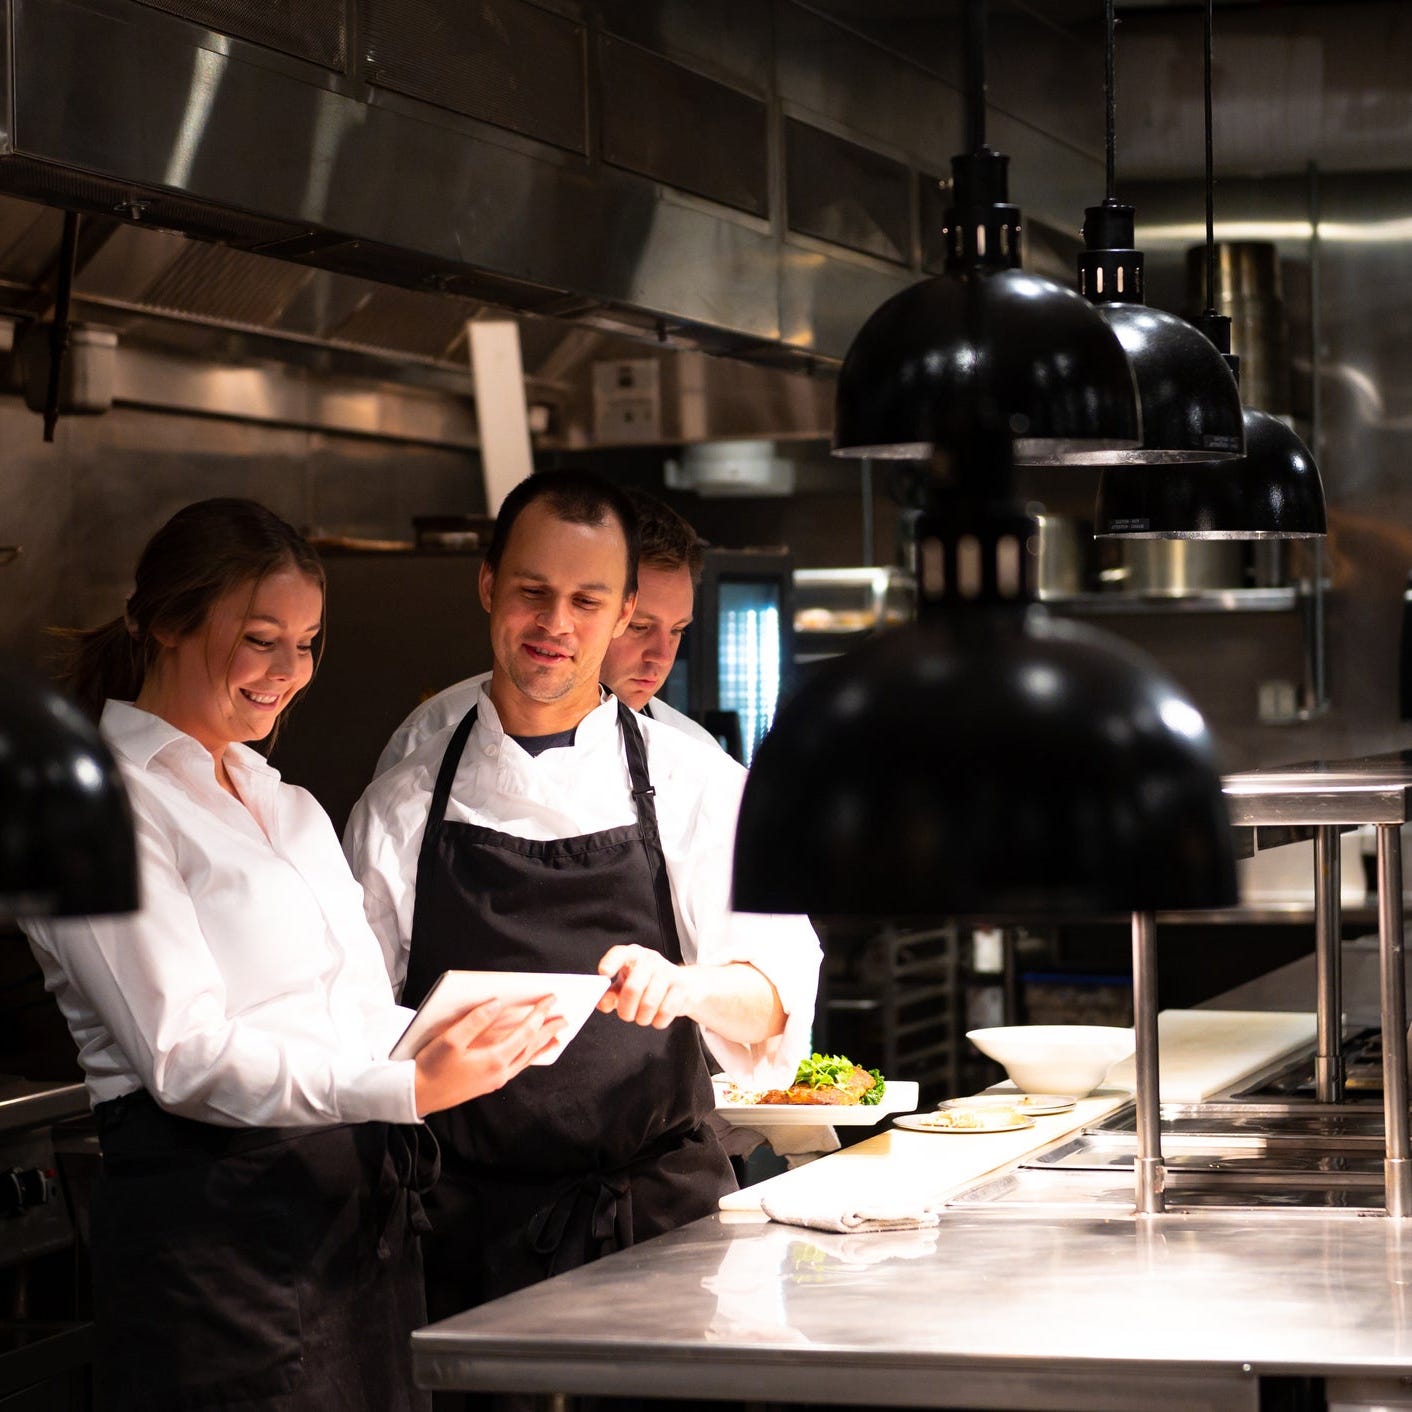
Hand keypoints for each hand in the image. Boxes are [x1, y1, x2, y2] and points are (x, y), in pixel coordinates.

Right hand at [412, 996, 562, 1116]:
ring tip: (557, 1038)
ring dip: (542, 1046)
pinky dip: (529, 1058)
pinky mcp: (488, 1084)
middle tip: (564, 1018)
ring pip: (526, 1060)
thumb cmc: (432, 1066)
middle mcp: (500, 1072)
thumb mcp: (450, 1039)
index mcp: (494, 1059)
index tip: (551, 1000)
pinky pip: (518, 1068)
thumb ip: (475, 1021)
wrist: (417, 1096)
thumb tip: (496, 1004)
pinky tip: (530, 1055)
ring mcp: (495, 1080)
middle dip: (548, 1031)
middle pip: (531, 1047)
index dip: (539, 1014)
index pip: (525, 1032)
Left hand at [597, 945, 696, 1029]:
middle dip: (626, 1010)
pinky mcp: (682, 987)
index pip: (620, 953)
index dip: (611, 962)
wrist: (684, 985)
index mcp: (633, 955)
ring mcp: (668, 972)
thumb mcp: (626, 985)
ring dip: (642, 1018)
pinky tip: (657, 1015)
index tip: (604, 973)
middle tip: (626, 1014)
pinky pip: (665, 1012)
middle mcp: (651, 960)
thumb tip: (603, 1002)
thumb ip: (610, 994)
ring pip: (648, 1004)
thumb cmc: (648, 983)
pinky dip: (658, 1021)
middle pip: (632, 988)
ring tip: (643, 1015)